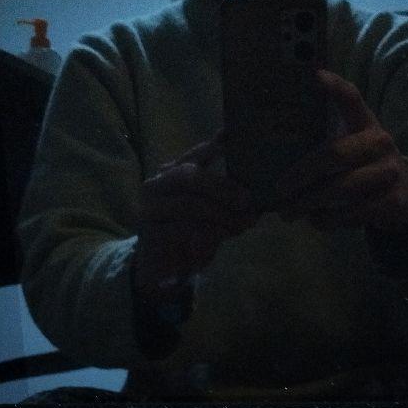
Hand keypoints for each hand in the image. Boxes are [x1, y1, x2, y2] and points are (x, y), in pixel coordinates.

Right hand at [135, 134, 253, 304]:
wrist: (163, 268)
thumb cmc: (191, 235)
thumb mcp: (211, 214)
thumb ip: (226, 200)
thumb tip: (257, 195)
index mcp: (172, 174)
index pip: (193, 155)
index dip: (212, 147)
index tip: (232, 140)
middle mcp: (157, 185)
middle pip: (189, 176)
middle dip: (221, 186)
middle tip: (247, 200)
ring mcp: (150, 209)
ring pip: (189, 204)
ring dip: (220, 214)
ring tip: (243, 224)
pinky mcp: (151, 233)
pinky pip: (183, 229)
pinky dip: (208, 232)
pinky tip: (224, 235)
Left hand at [273, 70, 407, 232]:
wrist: (406, 194)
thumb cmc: (364, 165)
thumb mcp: (353, 144)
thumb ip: (326, 140)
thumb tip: (271, 144)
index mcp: (366, 122)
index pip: (352, 99)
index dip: (336, 87)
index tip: (316, 76)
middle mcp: (380, 143)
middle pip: (336, 154)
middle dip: (303, 173)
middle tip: (280, 188)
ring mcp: (388, 172)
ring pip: (341, 188)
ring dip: (309, 203)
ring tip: (288, 212)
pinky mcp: (392, 201)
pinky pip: (351, 213)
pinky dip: (328, 219)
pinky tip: (315, 220)